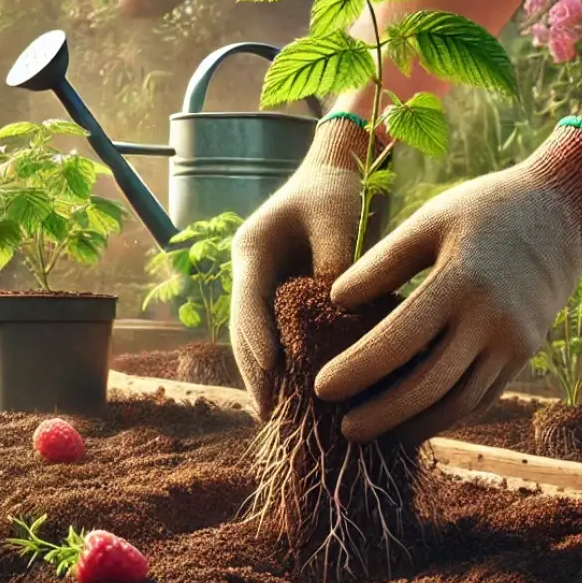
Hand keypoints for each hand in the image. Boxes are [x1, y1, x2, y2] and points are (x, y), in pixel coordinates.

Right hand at [231, 116, 371, 416]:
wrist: (335, 168)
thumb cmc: (338, 188)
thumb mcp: (338, 220)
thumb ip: (336, 264)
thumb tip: (338, 316)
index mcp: (253, 248)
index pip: (249, 301)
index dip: (258, 339)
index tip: (271, 373)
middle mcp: (250, 271)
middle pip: (243, 329)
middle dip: (254, 372)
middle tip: (267, 412)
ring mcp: (262, 283)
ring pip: (255, 337)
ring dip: (263, 374)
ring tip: (273, 414)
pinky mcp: (281, 293)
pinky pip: (276, 334)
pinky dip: (283, 362)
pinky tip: (294, 392)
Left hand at [313, 125, 581, 443]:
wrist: (564, 212)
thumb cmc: (485, 209)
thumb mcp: (431, 219)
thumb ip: (384, 261)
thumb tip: (336, 300)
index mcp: (461, 282)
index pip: (399, 340)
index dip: (357, 370)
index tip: (321, 387)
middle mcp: (492, 320)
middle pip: (428, 386)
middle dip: (381, 413)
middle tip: (342, 429)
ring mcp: (514, 343)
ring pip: (458, 403)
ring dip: (413, 425)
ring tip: (374, 433)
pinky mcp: (524, 355)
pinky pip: (481, 397)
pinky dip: (445, 415)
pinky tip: (413, 421)